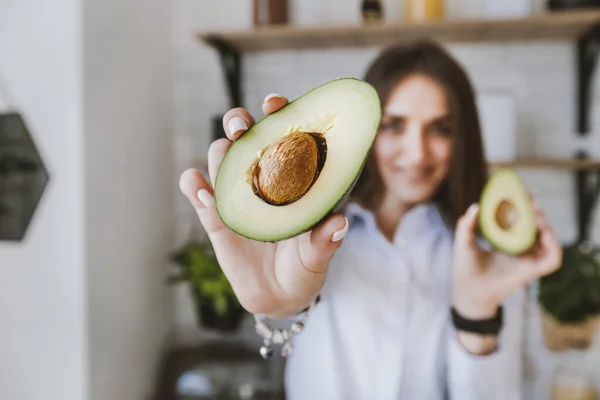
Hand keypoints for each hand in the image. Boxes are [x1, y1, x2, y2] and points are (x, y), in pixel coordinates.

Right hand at [179, 94, 347, 318]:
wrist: (278, 297)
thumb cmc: (305, 269)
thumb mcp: (317, 258)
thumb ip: (324, 242)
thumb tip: (338, 223)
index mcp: (292, 179)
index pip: (285, 135)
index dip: (279, 114)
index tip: (274, 104)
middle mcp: (263, 179)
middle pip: (246, 138)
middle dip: (240, 124)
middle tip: (242, 127)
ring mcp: (237, 195)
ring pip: (220, 158)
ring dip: (220, 152)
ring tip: (226, 158)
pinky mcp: (214, 218)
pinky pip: (197, 192)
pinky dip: (194, 185)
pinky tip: (200, 189)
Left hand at [451, 199, 561, 352]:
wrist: (468, 291)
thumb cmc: (465, 269)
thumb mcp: (463, 242)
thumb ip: (466, 225)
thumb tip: (475, 206)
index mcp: (506, 241)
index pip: (521, 221)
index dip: (524, 207)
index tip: (523, 193)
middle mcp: (520, 250)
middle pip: (536, 227)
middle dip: (536, 212)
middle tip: (530, 200)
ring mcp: (528, 260)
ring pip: (548, 241)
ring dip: (547, 226)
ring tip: (537, 217)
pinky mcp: (533, 272)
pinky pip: (552, 260)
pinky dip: (554, 247)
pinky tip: (545, 235)